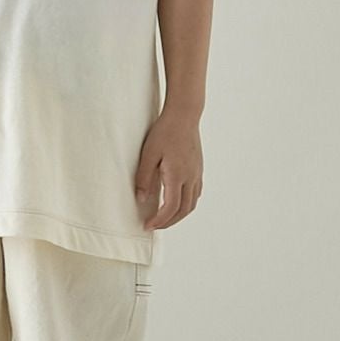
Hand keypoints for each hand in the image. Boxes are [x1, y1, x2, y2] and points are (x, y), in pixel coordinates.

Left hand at [134, 107, 203, 230]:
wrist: (184, 115)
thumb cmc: (165, 131)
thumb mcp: (149, 153)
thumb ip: (144, 177)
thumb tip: (141, 199)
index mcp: (177, 176)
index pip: (171, 208)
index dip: (160, 220)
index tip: (148, 225)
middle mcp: (190, 178)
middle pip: (183, 210)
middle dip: (169, 222)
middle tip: (154, 225)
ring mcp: (197, 173)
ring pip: (192, 204)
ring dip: (179, 215)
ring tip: (164, 217)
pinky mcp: (198, 168)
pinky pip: (196, 193)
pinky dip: (186, 203)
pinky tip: (177, 200)